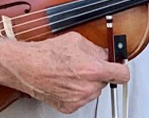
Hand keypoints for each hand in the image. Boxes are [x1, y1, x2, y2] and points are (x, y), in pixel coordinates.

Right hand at [0, 32, 130, 112]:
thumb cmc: (47, 54)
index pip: (123, 75)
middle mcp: (88, 88)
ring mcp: (78, 99)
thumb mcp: (77, 41)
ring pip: (93, 91)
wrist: (26, 67)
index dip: (122, 69)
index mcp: (94, 70)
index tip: (120, 67)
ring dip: (88, 83)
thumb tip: (107, 53)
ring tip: (72, 73)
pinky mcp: (69, 106)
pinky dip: (76, 91)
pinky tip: (66, 81)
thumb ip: (98, 49)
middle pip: (106, 82)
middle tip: (86, 65)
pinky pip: (81, 98)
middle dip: (99, 74)